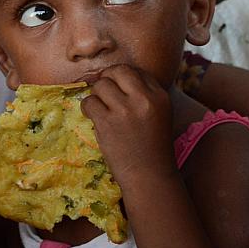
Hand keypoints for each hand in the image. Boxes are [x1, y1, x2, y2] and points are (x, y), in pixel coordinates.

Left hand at [81, 65, 174, 186]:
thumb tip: (116, 75)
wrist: (149, 176)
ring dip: (97, 95)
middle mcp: (144, 99)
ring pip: (101, 85)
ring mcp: (125, 111)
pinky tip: (94, 117)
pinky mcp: (107, 123)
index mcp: (160, 96)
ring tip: (101, 109)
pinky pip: (89, 102)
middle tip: (105, 93)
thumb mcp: (160, 114)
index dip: (124, 78)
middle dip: (108, 78)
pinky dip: (88, 108)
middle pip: (118, 71)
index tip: (119, 90)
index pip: (137, 71)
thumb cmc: (152, 147)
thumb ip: (145, 94)